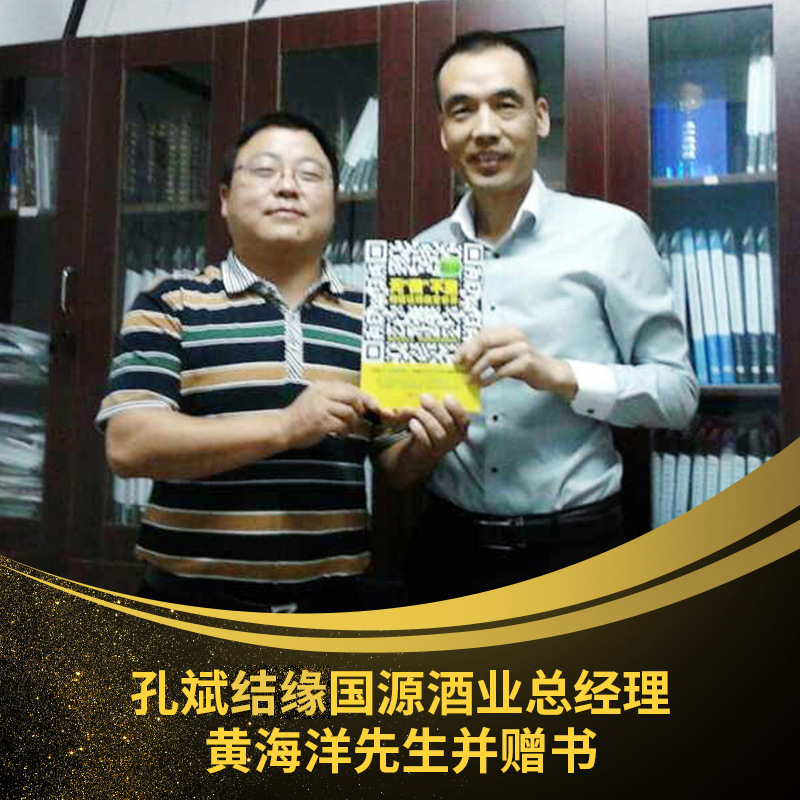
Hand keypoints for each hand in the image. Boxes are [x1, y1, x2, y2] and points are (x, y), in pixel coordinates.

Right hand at [282, 381, 379, 449]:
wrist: (283, 428)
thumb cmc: (302, 416)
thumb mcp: (316, 398)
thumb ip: (334, 396)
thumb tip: (359, 400)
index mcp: (322, 385)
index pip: (350, 387)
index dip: (365, 396)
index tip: (374, 405)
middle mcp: (322, 393)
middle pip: (353, 397)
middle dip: (361, 408)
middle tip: (361, 417)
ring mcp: (321, 407)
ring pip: (349, 412)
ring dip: (352, 423)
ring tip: (346, 428)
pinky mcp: (321, 421)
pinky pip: (342, 425)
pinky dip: (344, 431)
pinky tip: (339, 434)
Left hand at [403, 394, 469, 461]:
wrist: (416, 449)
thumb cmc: (428, 427)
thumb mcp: (434, 414)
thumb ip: (435, 405)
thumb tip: (426, 394)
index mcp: (459, 428)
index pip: (464, 418)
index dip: (456, 407)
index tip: (446, 396)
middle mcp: (453, 439)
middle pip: (448, 424)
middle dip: (435, 408)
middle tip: (424, 397)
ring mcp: (441, 448)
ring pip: (439, 434)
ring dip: (426, 419)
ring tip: (416, 411)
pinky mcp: (428, 453)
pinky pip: (426, 442)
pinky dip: (419, 431)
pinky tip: (412, 422)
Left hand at [456, 326, 576, 400]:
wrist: (549, 373)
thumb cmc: (522, 364)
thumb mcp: (503, 355)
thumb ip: (487, 353)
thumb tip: (462, 359)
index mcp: (508, 330)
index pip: (481, 334)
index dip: (466, 346)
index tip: (456, 360)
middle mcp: (515, 335)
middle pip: (484, 341)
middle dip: (469, 355)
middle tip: (461, 369)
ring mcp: (522, 348)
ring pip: (491, 356)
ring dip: (477, 369)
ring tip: (470, 380)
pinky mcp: (526, 362)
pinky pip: (502, 371)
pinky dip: (489, 378)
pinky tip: (483, 384)